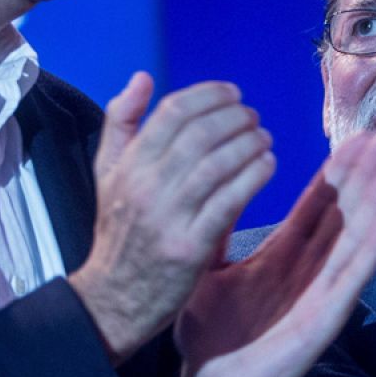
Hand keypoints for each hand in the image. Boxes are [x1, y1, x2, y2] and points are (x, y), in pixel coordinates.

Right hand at [69, 73, 276, 363]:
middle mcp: (145, 187)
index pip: (171, 113)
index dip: (208, 95)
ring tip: (264, 138)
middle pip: (199, 134)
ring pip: (218, 164)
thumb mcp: (108, 173)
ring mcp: (168, 217)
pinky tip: (267, 165)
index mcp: (127, 165)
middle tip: (254, 117)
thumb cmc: (119, 231)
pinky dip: (254, 176)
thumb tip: (142, 77)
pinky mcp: (190, 247)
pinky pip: (230, 201)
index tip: (233, 93)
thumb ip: (121, 122)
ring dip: (250, 143)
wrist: (113, 299)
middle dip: (235, 118)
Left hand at [175, 132, 375, 376]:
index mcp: (283, 255)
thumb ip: (217, 230)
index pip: (318, 205)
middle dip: (363, 178)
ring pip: (354, 242)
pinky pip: (350, 282)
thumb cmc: (208, 333)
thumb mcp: (208, 269)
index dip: (337, 171)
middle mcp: (308, 271)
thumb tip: (213, 182)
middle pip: (344, 216)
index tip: (354, 138)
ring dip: (375, 206)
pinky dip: (370, 253)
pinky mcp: (321, 322)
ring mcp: (319, 296)